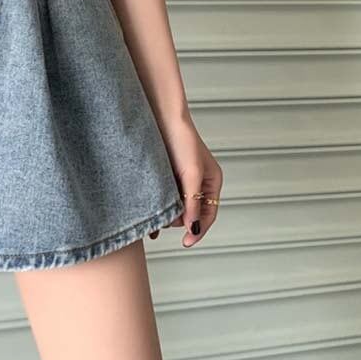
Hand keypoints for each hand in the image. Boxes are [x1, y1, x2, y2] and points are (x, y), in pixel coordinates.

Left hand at [149, 117, 222, 247]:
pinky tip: (148, 216)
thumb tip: (193, 228)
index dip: (199, 230)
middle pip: (191, 213)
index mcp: (212, 182)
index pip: (209, 214)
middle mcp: (198, 183)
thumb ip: (194, 201)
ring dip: (166, 214)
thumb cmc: (182, 140)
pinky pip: (164, 199)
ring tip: (154, 218)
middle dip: (179, 220)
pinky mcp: (166, 176)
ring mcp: (181, 180)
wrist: (160, 117)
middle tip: (163, 222)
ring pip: (176, 207)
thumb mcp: (192, 174)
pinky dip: (158, 207)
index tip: (186, 242)